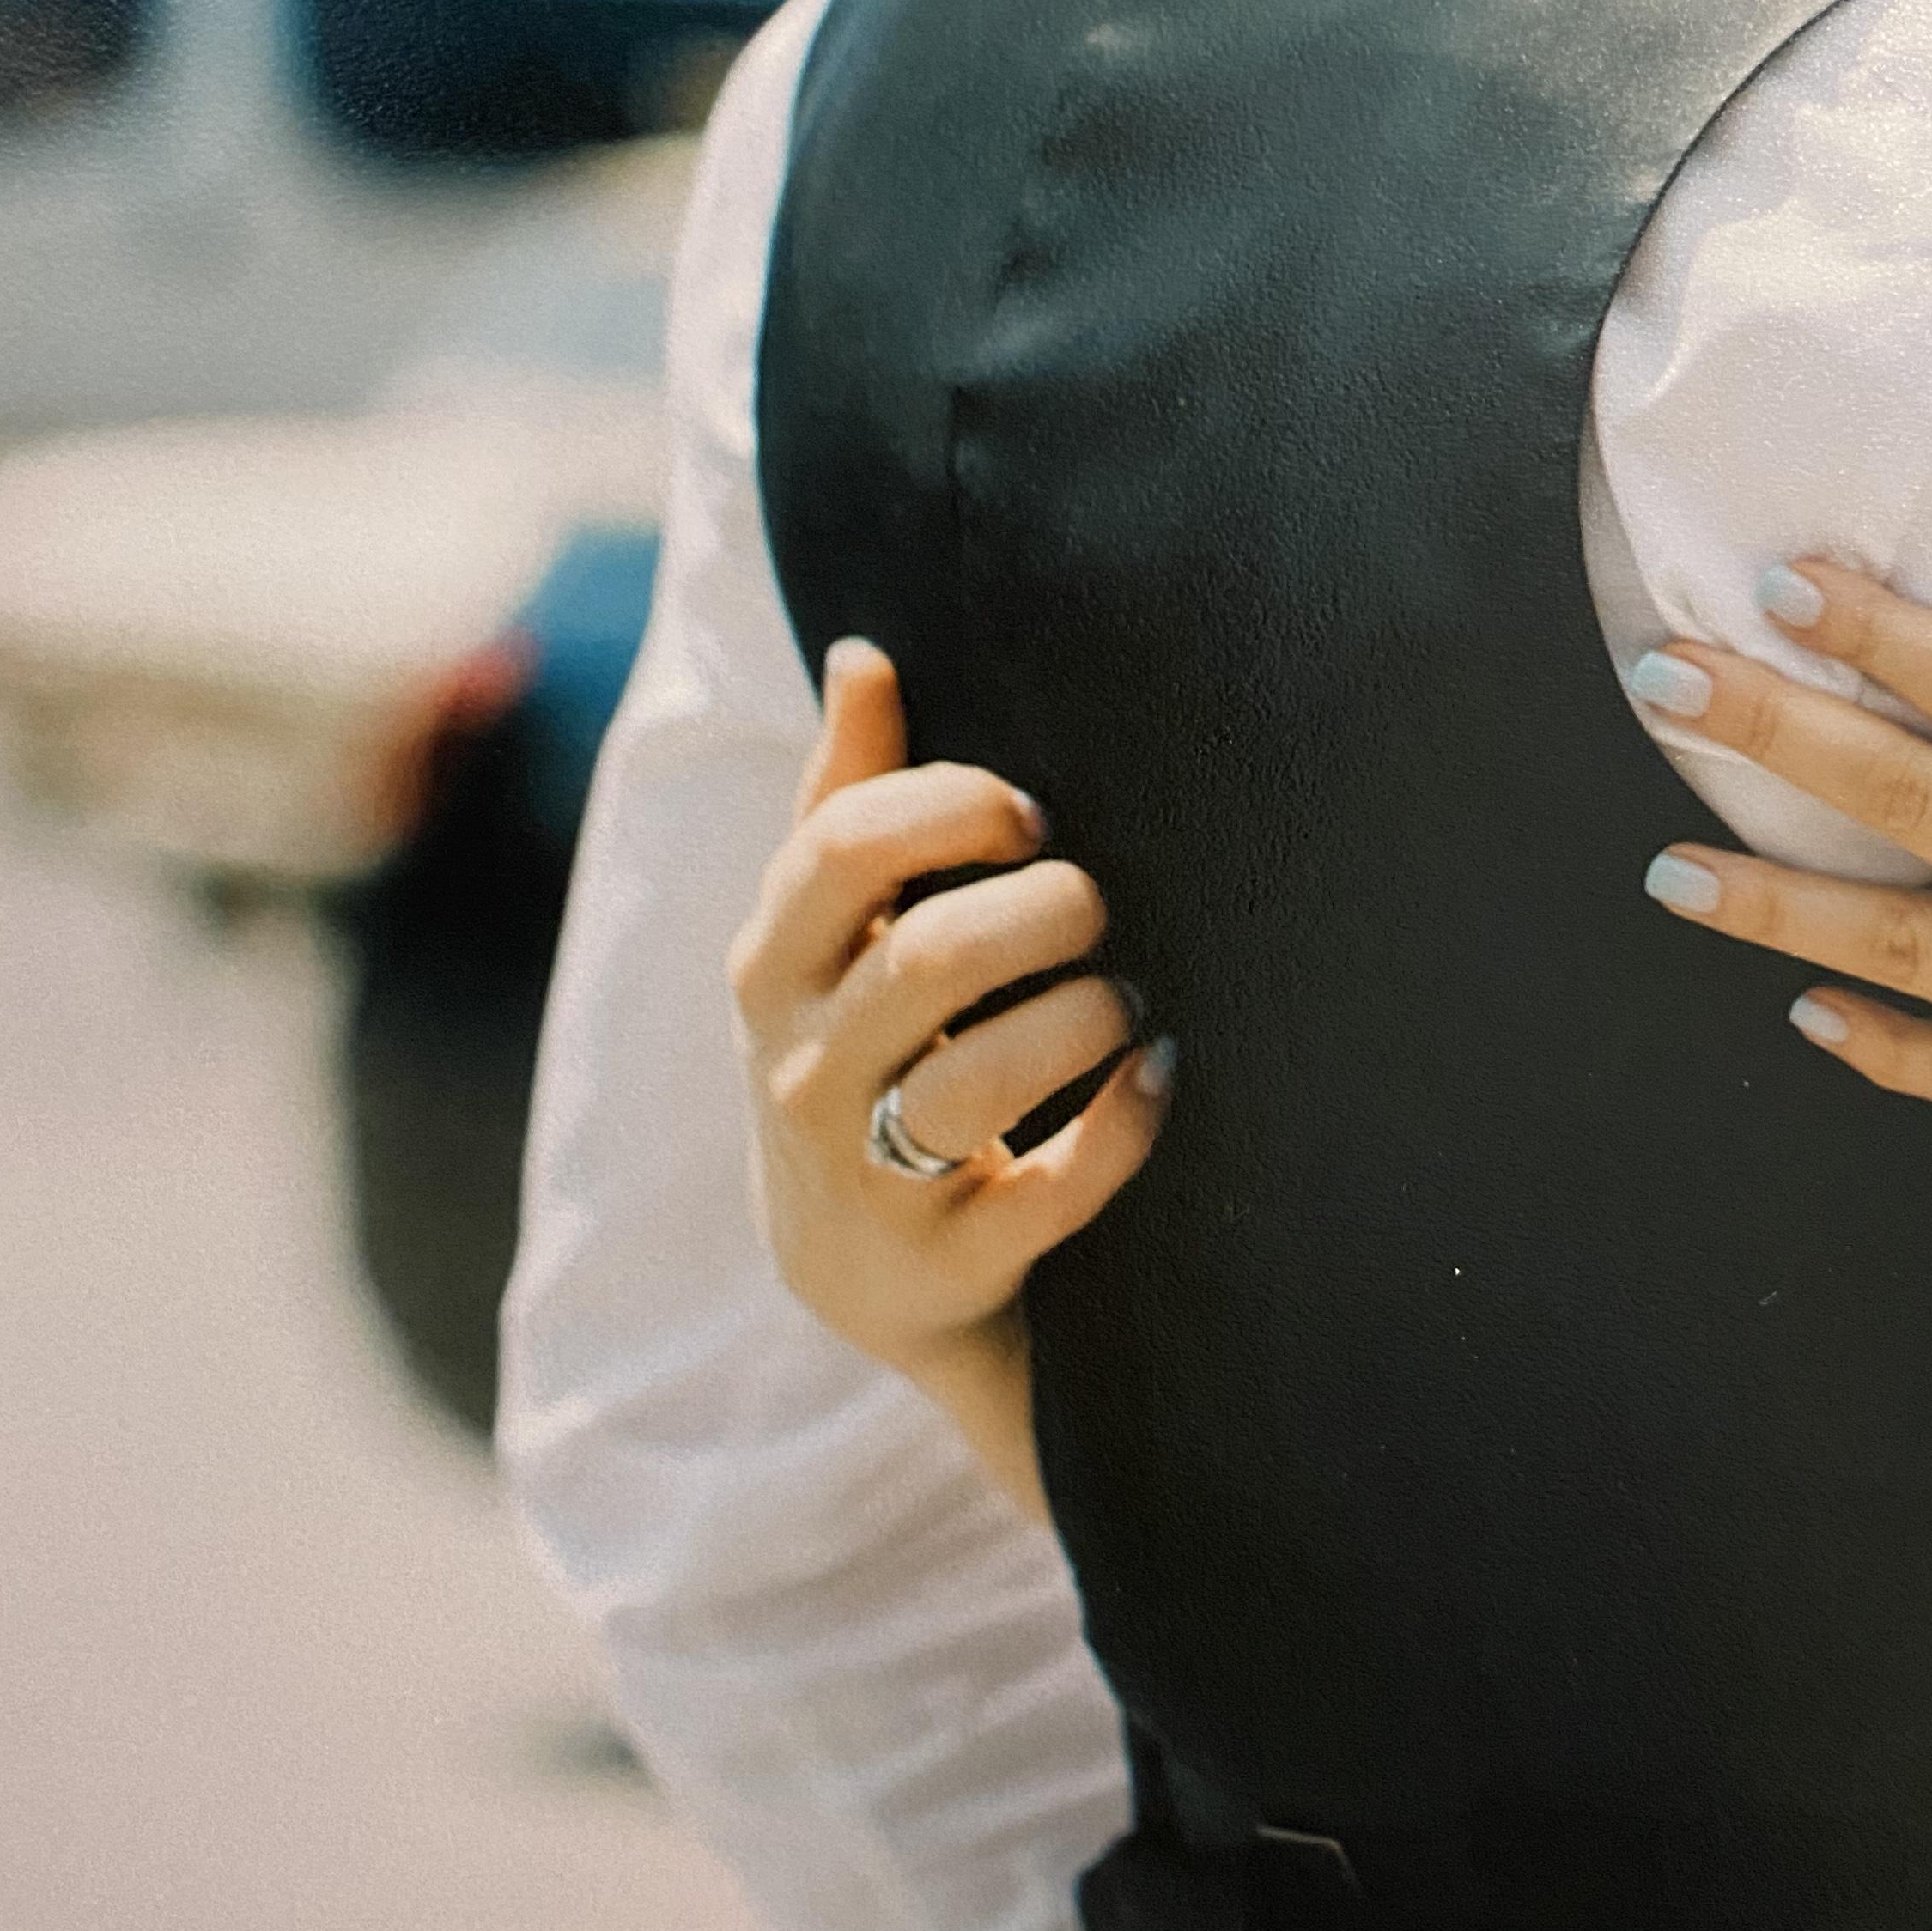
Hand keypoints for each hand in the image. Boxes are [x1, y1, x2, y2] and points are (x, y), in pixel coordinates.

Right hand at [727, 639, 1171, 1515]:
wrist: (856, 1277)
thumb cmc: (864, 1051)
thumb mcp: (830, 939)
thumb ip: (850, 797)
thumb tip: (863, 653)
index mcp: (770, 967)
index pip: (839, 851)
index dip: (951, 808)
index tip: (1032, 813)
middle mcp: (801, 1071)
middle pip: (926, 960)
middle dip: (1042, 913)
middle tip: (1097, 905)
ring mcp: (864, 1178)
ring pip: (975, 1085)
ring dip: (1079, 1020)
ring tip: (1123, 997)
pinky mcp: (941, 1267)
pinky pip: (1046, 1192)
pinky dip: (1122, 1127)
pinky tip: (1160, 1073)